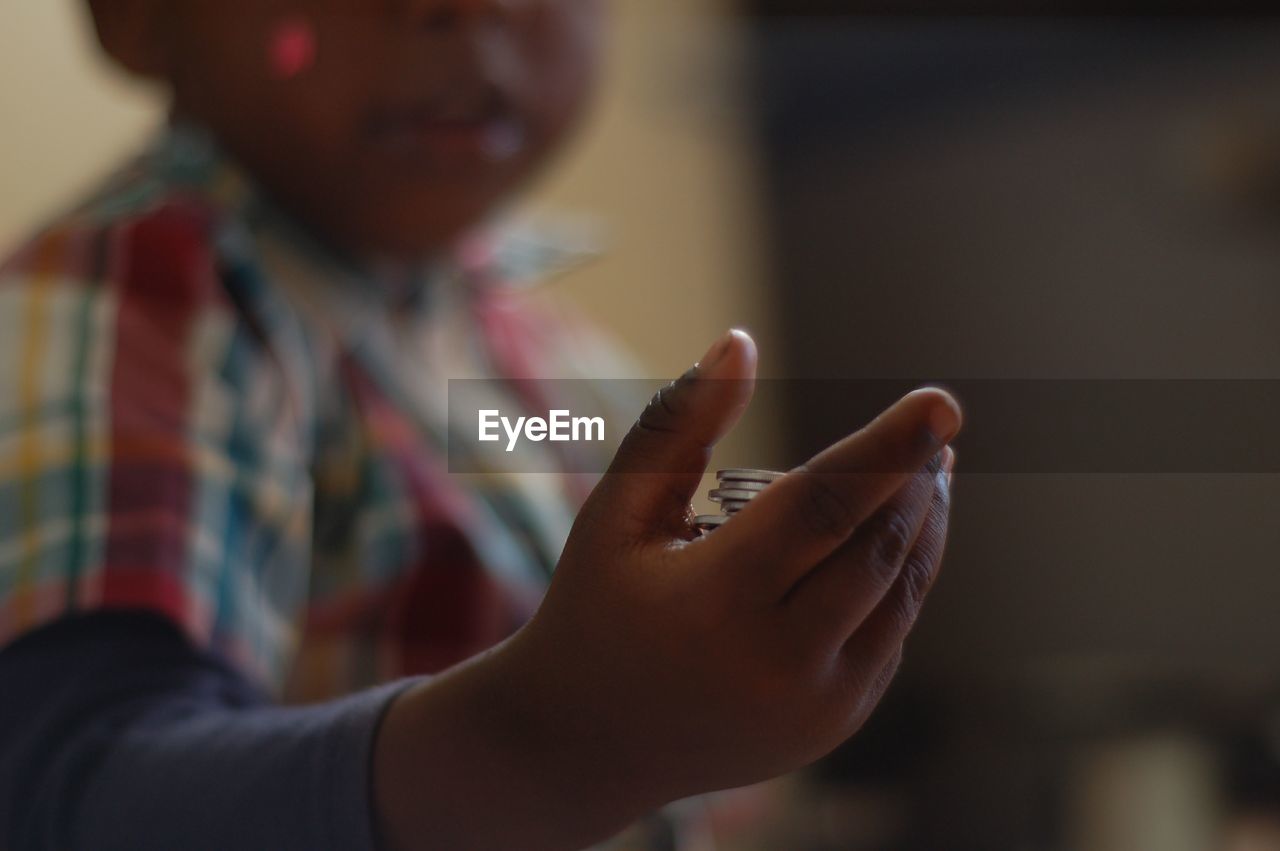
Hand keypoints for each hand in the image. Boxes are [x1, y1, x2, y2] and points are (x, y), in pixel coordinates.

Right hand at [375, 330, 959, 850]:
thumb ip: (678, 424)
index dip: (890, 448)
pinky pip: (890, 633)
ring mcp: (816, 705)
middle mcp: (779, 663)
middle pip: (878, 547)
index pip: (825, 507)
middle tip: (936, 424)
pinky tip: (896, 532)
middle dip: (916, 477)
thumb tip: (739, 341)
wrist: (589, 742)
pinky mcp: (835, 724)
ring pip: (899, 591)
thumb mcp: (618, 513)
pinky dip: (903, 575)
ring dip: (923, 521)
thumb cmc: (597, 607)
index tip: (942, 403)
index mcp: (716, 602)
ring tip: (931, 468)